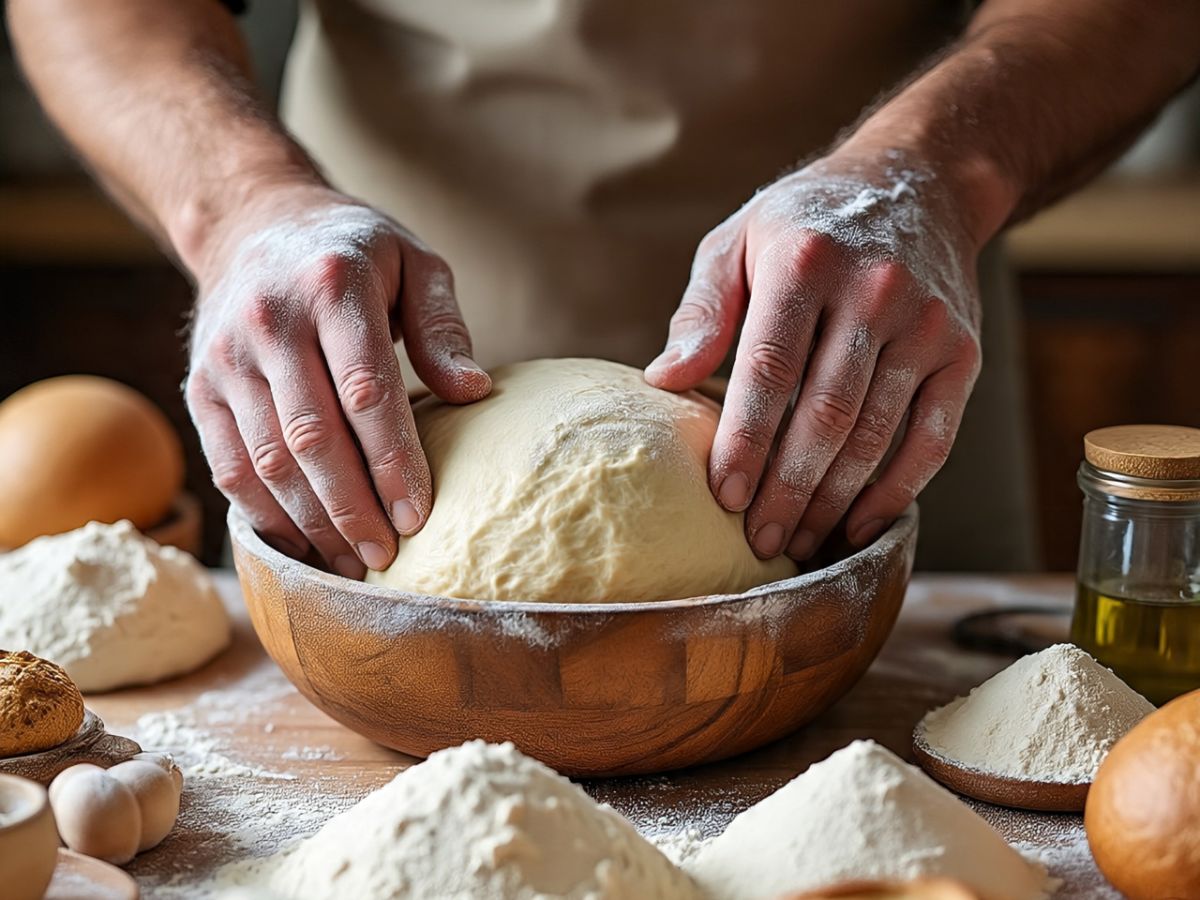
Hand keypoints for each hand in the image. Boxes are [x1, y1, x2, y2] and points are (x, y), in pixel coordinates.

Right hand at [184, 182, 490, 576]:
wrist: (253, 222)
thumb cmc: (354, 252)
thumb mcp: (415, 263)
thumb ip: (443, 328)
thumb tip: (473, 393)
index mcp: (332, 285)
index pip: (365, 390)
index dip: (393, 460)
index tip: (419, 515)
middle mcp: (271, 321)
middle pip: (311, 437)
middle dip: (352, 507)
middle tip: (387, 556)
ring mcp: (226, 357)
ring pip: (267, 460)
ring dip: (311, 523)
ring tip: (352, 563)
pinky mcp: (199, 386)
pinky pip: (229, 465)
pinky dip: (266, 515)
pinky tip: (304, 545)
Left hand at [646, 149, 981, 559]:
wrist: (919, 183)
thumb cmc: (806, 223)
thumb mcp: (738, 241)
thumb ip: (702, 311)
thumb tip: (663, 381)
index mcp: (805, 263)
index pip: (771, 369)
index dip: (746, 440)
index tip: (724, 496)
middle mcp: (874, 291)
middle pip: (826, 414)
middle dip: (788, 489)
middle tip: (758, 541)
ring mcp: (925, 324)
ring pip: (876, 434)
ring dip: (834, 499)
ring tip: (798, 541)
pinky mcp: (962, 351)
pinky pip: (932, 437)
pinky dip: (896, 490)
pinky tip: (858, 523)